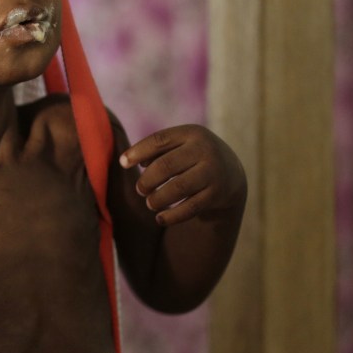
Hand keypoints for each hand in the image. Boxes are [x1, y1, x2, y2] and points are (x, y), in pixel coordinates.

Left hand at [119, 125, 245, 226]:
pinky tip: (159, 219)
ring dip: (158, 199)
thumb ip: (154, 150)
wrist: (230, 173)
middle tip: (140, 189)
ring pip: (178, 188)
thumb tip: (127, 161)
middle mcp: (205, 150)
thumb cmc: (191, 156)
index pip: (159, 140)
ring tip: (149, 203)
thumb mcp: (178, 145)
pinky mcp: (217, 194)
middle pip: (166, 166)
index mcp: (192, 133)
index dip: (137, 152)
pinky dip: (172, 216)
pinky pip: (190, 207)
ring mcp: (213, 172)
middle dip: (147, 180)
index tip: (123, 164)